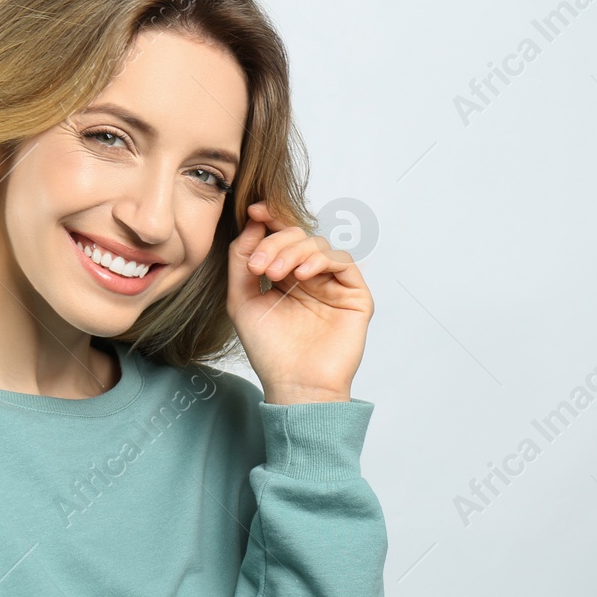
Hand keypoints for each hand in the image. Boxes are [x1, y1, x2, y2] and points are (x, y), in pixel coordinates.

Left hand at [226, 201, 373, 404]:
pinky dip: (320, 260)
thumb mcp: (241, 300)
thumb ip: (241, 261)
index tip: (253, 212)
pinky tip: (302, 276)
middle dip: (275, 242)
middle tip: (258, 265)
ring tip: (274, 273)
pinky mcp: (354, 294)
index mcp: (284, 277)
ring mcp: (332, 284)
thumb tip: (253, 223)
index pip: (279, 238)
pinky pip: (341, 260)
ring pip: (317, 244)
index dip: (269, 220)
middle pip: (296, 236)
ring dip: (292, 251)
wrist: (294, 384)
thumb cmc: (270, 351)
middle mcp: (309, 277)